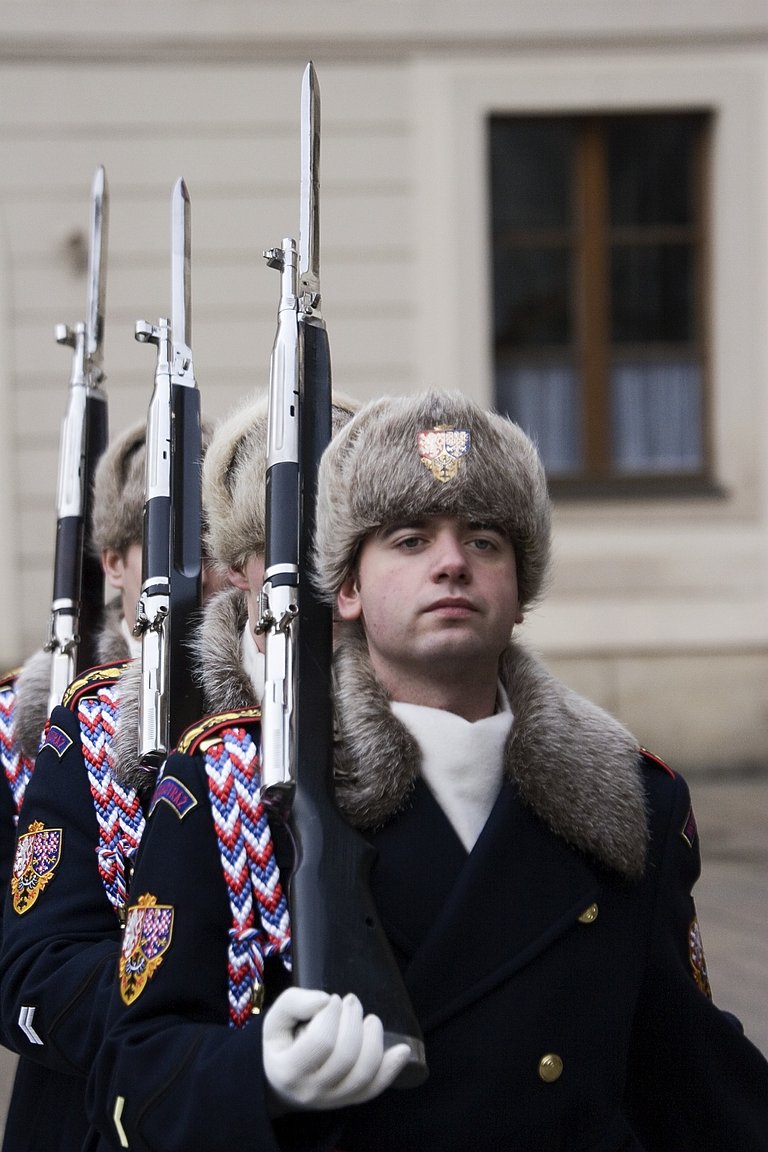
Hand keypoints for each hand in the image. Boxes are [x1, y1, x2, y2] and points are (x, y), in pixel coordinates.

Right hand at [263, 986, 410, 1110]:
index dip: (332, 1015)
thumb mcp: (274, 1020)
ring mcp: (334, 1100)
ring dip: (373, 1040)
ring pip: (363, 1074)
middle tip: (352, 1001)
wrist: (280, 1085)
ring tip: (370, 1019)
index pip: (320, 1043)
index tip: (333, 999)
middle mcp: (312, 1091)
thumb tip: (325, 999)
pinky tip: (402, 1050)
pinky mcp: (351, 1101)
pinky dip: (392, 1069)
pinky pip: (375, 1089)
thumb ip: (293, 1003)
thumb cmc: (281, 1046)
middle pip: (345, 1057)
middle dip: (353, 1021)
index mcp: (289, 1070)